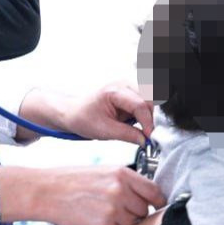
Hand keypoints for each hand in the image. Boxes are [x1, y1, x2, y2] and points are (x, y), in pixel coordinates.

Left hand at [23, 83, 152, 144]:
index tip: (148, 137)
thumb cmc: (83, 118)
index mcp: (114, 91)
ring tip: (137, 128)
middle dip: (149, 119)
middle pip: (149, 100)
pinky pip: (145, 102)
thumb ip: (127, 135)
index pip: (140, 105)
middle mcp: (123, 84)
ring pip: (150, 100)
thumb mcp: (104, 131)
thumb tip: (145, 140)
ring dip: (147, 116)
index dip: (147, 123)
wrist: (73, 113)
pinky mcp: (130, 92)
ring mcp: (127, 86)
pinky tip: (135, 122)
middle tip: (144, 135)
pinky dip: (144, 114)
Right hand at [34, 166, 165, 224]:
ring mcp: (113, 209)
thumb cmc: (72, 181)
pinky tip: (95, 222)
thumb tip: (145, 195)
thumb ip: (126, 182)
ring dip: (120, 224)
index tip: (156, 206)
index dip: (157, 201)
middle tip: (115, 210)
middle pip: (143, 210)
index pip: (154, 191)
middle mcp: (120, 190)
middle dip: (133, 214)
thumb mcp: (103, 171)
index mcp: (122, 173)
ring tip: (101, 214)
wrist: (47, 191)